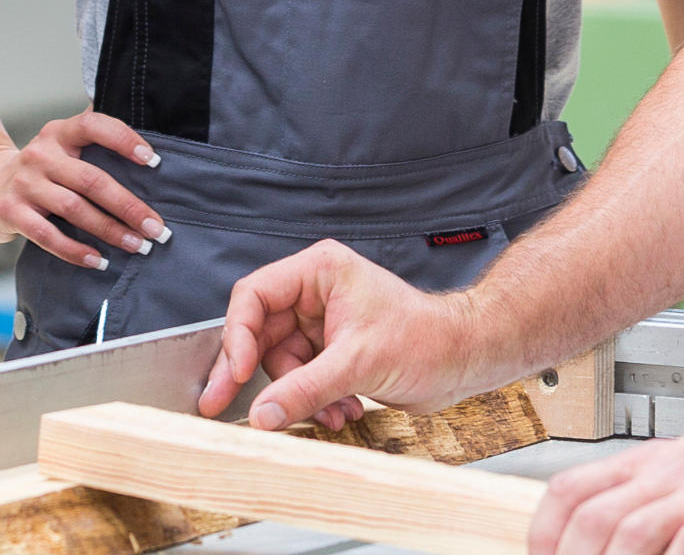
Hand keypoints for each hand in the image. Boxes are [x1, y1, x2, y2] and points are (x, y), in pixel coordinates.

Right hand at [0, 110, 166, 268]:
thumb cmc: (40, 169)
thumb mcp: (61, 144)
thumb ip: (94, 135)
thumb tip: (149, 123)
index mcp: (59, 133)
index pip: (94, 125)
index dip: (124, 140)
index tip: (154, 161)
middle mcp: (41, 154)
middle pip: (91, 180)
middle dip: (129, 206)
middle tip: (157, 228)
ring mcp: (24, 183)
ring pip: (74, 209)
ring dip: (110, 230)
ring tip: (137, 246)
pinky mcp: (10, 212)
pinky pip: (47, 235)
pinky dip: (75, 251)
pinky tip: (98, 261)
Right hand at [197, 239, 481, 430]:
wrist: (464, 360)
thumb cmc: (427, 339)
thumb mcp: (358, 363)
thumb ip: (304, 389)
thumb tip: (262, 412)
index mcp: (319, 271)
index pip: (255, 296)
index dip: (237, 335)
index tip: (235, 373)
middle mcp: (315, 293)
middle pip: (259, 334)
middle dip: (258, 377)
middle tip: (220, 404)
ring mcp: (322, 324)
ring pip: (280, 364)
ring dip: (299, 396)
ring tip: (330, 412)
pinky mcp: (331, 352)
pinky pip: (301, 380)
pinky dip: (316, 402)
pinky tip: (343, 411)